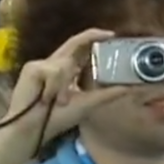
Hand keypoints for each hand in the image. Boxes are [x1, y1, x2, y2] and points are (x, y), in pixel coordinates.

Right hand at [0, 28, 129, 148]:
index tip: (111, 35)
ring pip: (66, 64)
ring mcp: (43, 64)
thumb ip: (108, 94)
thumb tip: (130, 87)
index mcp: (68, 70)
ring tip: (58, 102)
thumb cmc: (57, 117)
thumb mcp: (89, 103)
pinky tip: (46, 98)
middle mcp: (56, 64)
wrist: (33, 128)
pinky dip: (54, 87)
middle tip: (109, 34)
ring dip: (65, 86)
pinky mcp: (33, 68)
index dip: (94, 39)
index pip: (81, 49)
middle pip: (74, 42)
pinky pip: (53, 71)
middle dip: (91, 36)